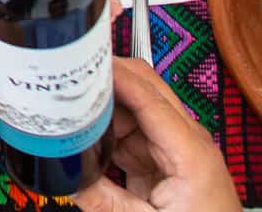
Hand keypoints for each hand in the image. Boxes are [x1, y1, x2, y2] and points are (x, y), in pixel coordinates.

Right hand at [76, 58, 242, 211]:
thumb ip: (105, 201)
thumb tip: (69, 177)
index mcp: (191, 154)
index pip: (150, 98)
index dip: (117, 76)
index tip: (87, 64)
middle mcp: (188, 142)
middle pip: (147, 90)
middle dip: (110, 78)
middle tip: (72, 75)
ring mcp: (175, 148)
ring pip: (134, 108)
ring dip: (105, 104)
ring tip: (71, 106)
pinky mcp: (164, 160)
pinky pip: (131, 132)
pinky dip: (107, 129)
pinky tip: (87, 133)